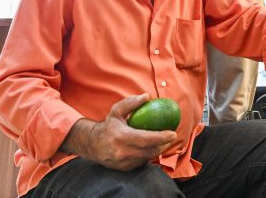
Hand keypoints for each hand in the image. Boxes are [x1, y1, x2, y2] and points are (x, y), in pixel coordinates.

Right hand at [62, 94, 176, 170]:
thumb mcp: (116, 111)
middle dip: (163, 144)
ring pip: (147, 157)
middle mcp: (122, 152)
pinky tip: (152, 147)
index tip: (173, 134)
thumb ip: (131, 103)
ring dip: (157, 150)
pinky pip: (142, 162)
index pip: (146, 139)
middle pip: (149, 151)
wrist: (92, 144)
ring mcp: (123, 162)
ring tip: (164, 141)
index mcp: (121, 137)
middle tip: (172, 137)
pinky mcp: (125, 168)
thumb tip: (147, 96)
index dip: (161, 137)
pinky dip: (149, 154)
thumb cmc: (107, 125)